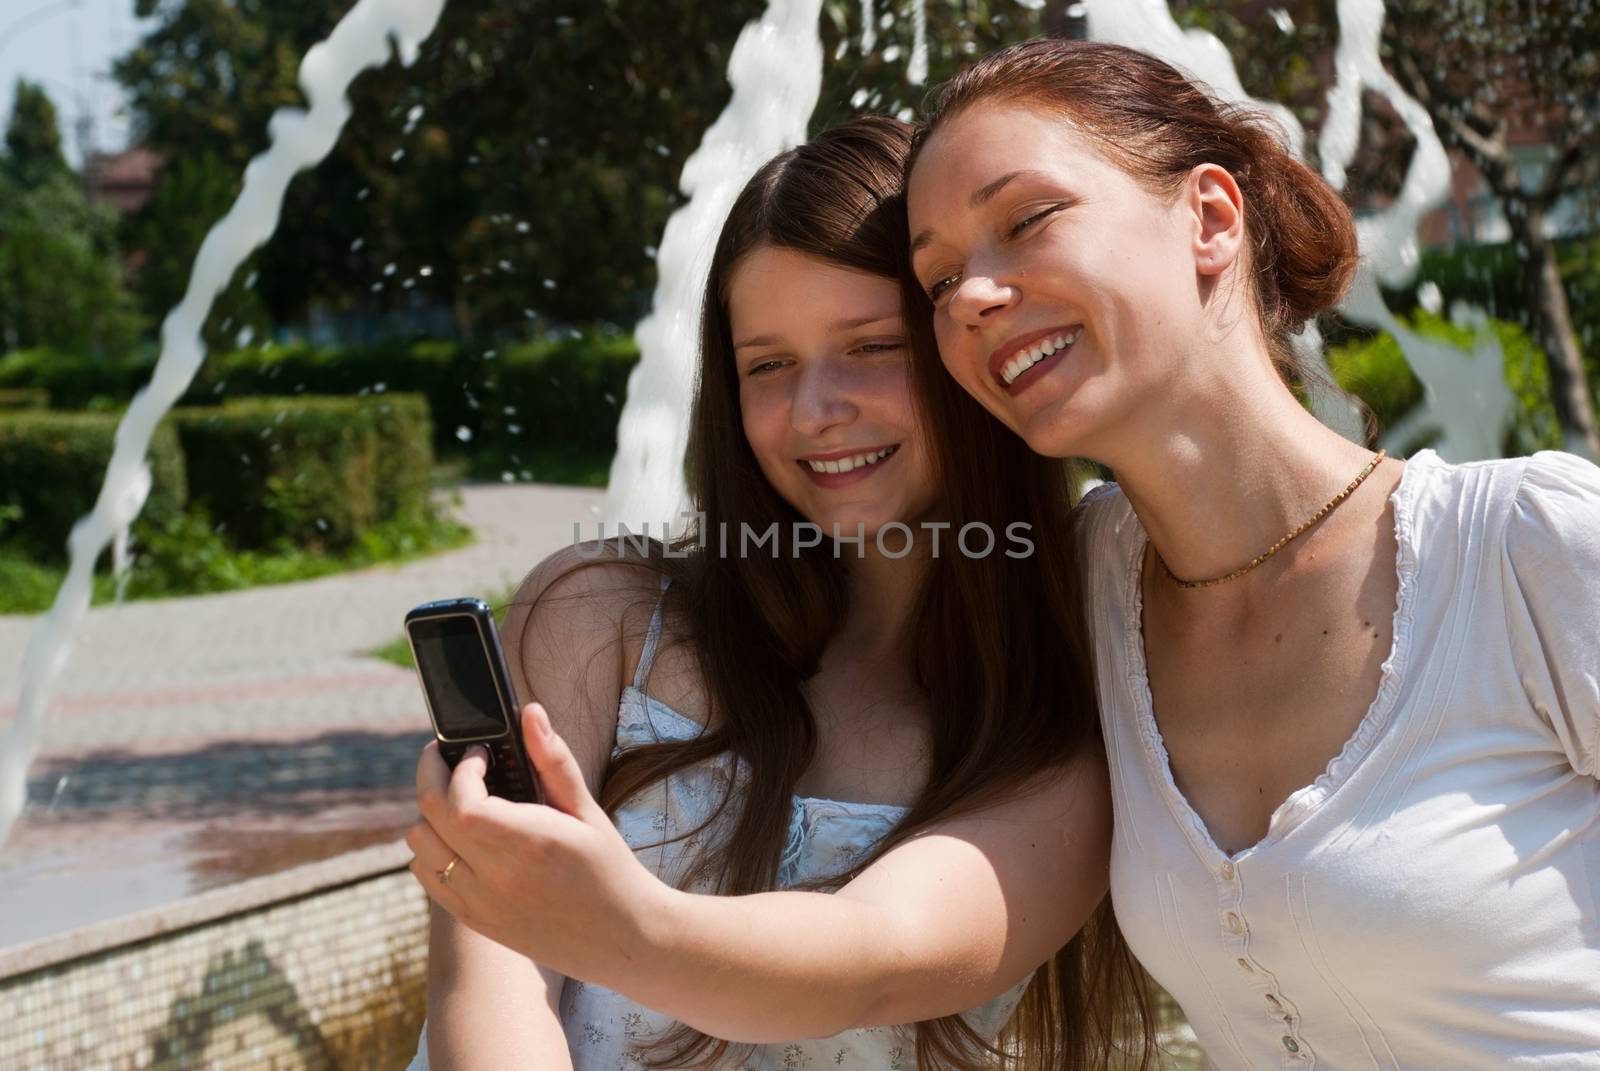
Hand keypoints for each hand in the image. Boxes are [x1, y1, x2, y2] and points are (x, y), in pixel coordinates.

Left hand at [406, 702, 668, 984]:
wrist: (621, 938)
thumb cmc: (610, 868)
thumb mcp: (588, 811)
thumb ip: (553, 761)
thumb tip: (531, 713)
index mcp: (529, 845)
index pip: (460, 803)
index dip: (461, 769)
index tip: (480, 753)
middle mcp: (496, 878)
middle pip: (428, 817)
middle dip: (433, 776)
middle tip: (453, 758)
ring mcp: (479, 904)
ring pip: (418, 846)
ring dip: (430, 815)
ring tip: (462, 798)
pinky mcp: (474, 920)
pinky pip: (426, 877)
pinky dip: (432, 849)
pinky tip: (462, 837)